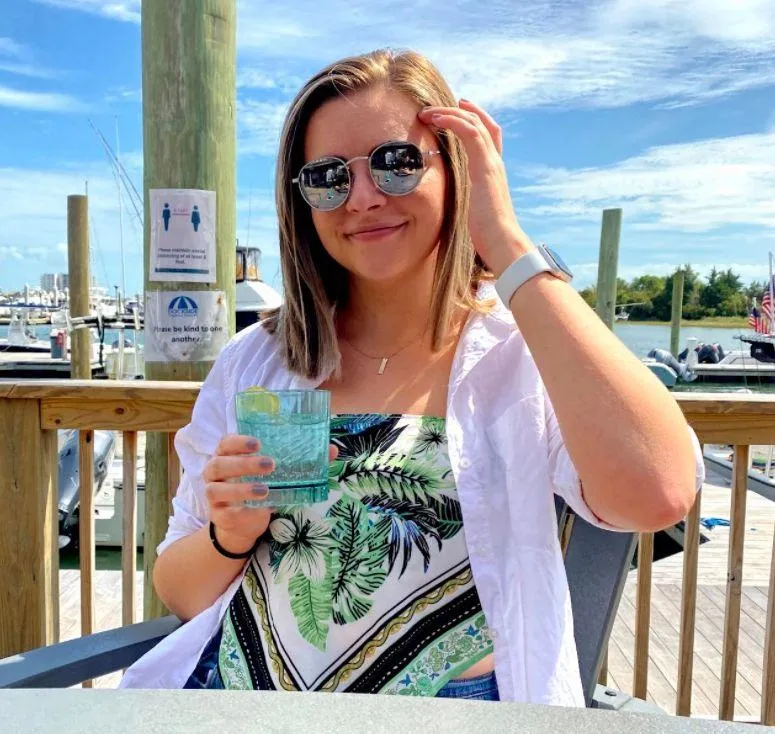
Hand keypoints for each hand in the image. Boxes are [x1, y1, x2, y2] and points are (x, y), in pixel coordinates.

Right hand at [202, 435, 337, 554]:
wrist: (243, 522)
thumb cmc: (261, 487)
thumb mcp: (278, 473)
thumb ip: (300, 460)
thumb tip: (331, 450)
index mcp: (228, 456)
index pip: (226, 442)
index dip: (238, 441)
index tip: (258, 443)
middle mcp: (214, 473)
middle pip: (219, 464)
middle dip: (243, 464)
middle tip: (270, 464)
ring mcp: (213, 496)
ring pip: (216, 490)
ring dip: (241, 489)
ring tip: (265, 490)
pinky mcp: (218, 516)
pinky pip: (225, 514)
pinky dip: (241, 512)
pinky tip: (258, 511)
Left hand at [418, 99, 533, 276]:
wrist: (501, 241)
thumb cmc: (486, 235)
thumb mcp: (471, 212)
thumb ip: (464, 202)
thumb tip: (448, 206)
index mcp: (492, 173)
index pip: (488, 137)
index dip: (475, 120)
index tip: (458, 109)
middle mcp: (495, 163)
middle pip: (482, 124)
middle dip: (459, 111)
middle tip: (435, 108)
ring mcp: (492, 163)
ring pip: (474, 123)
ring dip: (450, 113)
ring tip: (428, 112)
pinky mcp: (485, 166)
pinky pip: (470, 133)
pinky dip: (453, 121)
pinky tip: (436, 119)